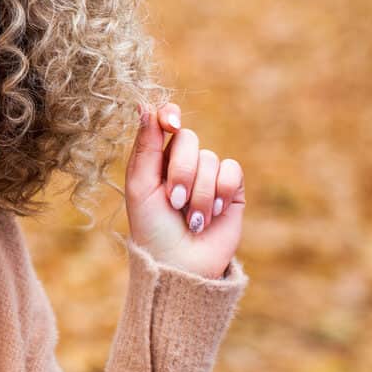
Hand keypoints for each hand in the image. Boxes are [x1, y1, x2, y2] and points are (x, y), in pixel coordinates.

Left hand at [124, 102, 245, 278]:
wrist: (180, 264)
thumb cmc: (152, 228)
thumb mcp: (140, 187)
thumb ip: (144, 147)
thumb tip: (145, 106)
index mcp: (156, 158)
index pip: (165, 121)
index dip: (169, 116)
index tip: (171, 124)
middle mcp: (183, 161)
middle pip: (187, 139)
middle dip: (180, 171)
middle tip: (174, 201)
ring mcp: (208, 174)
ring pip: (210, 158)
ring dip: (199, 193)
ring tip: (191, 219)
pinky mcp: (232, 188)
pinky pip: (232, 170)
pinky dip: (221, 193)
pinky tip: (213, 215)